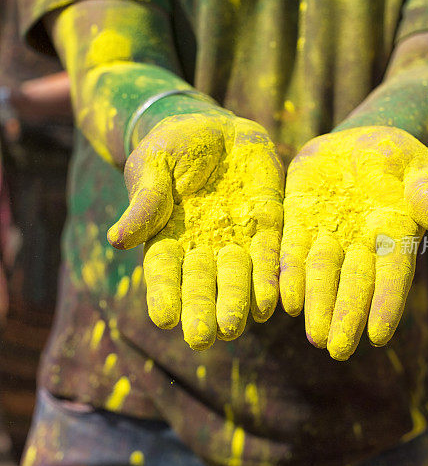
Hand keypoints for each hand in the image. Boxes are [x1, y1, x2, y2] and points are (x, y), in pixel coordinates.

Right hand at [108, 113, 283, 349]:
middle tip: (203, 338)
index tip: (164, 318)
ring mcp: (235, 240)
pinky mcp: (266, 225)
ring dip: (236, 303)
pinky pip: (269, 257)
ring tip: (234, 327)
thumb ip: (145, 200)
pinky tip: (271, 302)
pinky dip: (269, 279)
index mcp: (166, 238)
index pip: (163, 273)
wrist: (213, 128)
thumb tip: (118, 240)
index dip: (163, 294)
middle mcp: (201, 248)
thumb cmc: (171, 147)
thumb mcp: (152, 164)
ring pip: (236, 279)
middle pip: (201, 286)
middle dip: (202, 310)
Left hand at [280, 126, 427, 359]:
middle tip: (337, 350)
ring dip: (317, 305)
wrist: (357, 142)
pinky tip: (285, 301)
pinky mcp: (299, 221)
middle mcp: (361, 243)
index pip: (393, 276)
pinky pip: (292, 252)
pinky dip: (289, 276)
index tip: (378, 336)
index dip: (385, 305)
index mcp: (395, 234)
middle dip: (346, 316)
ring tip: (313, 336)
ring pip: (322, 275)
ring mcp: (329, 234)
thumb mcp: (421, 170)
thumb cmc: (399, 159)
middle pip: (354, 285)